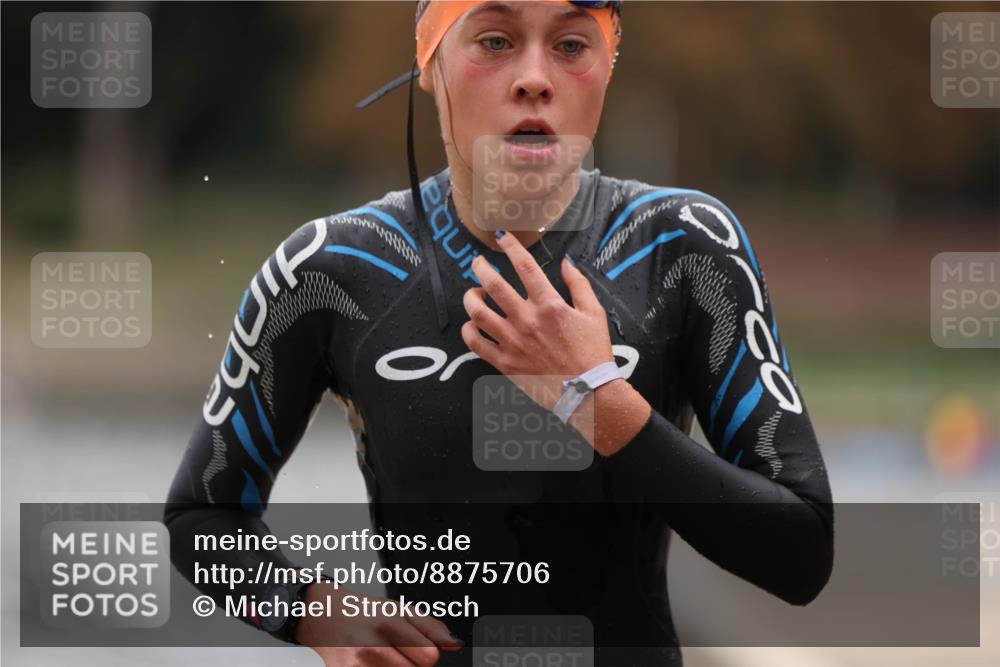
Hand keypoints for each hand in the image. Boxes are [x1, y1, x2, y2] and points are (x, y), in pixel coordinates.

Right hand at [297, 585, 462, 666]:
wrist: (324, 617)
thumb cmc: (364, 613)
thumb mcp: (399, 609)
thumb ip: (431, 627)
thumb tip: (454, 644)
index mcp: (389, 623)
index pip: (429, 657)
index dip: (426, 654)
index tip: (418, 649)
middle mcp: (371, 647)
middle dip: (410, 663)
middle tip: (395, 651)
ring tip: (382, 657)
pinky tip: (370, 664)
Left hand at [461, 232, 651, 455]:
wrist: (587, 392)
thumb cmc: (592, 352)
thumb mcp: (594, 313)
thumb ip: (578, 284)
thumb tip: (566, 262)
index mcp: (549, 305)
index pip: (524, 266)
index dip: (510, 246)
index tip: (501, 236)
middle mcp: (527, 320)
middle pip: (493, 285)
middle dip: (481, 268)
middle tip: (477, 262)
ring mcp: (513, 342)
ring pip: (478, 313)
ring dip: (470, 298)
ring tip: (473, 293)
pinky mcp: (505, 363)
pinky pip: (476, 343)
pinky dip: (469, 330)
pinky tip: (472, 324)